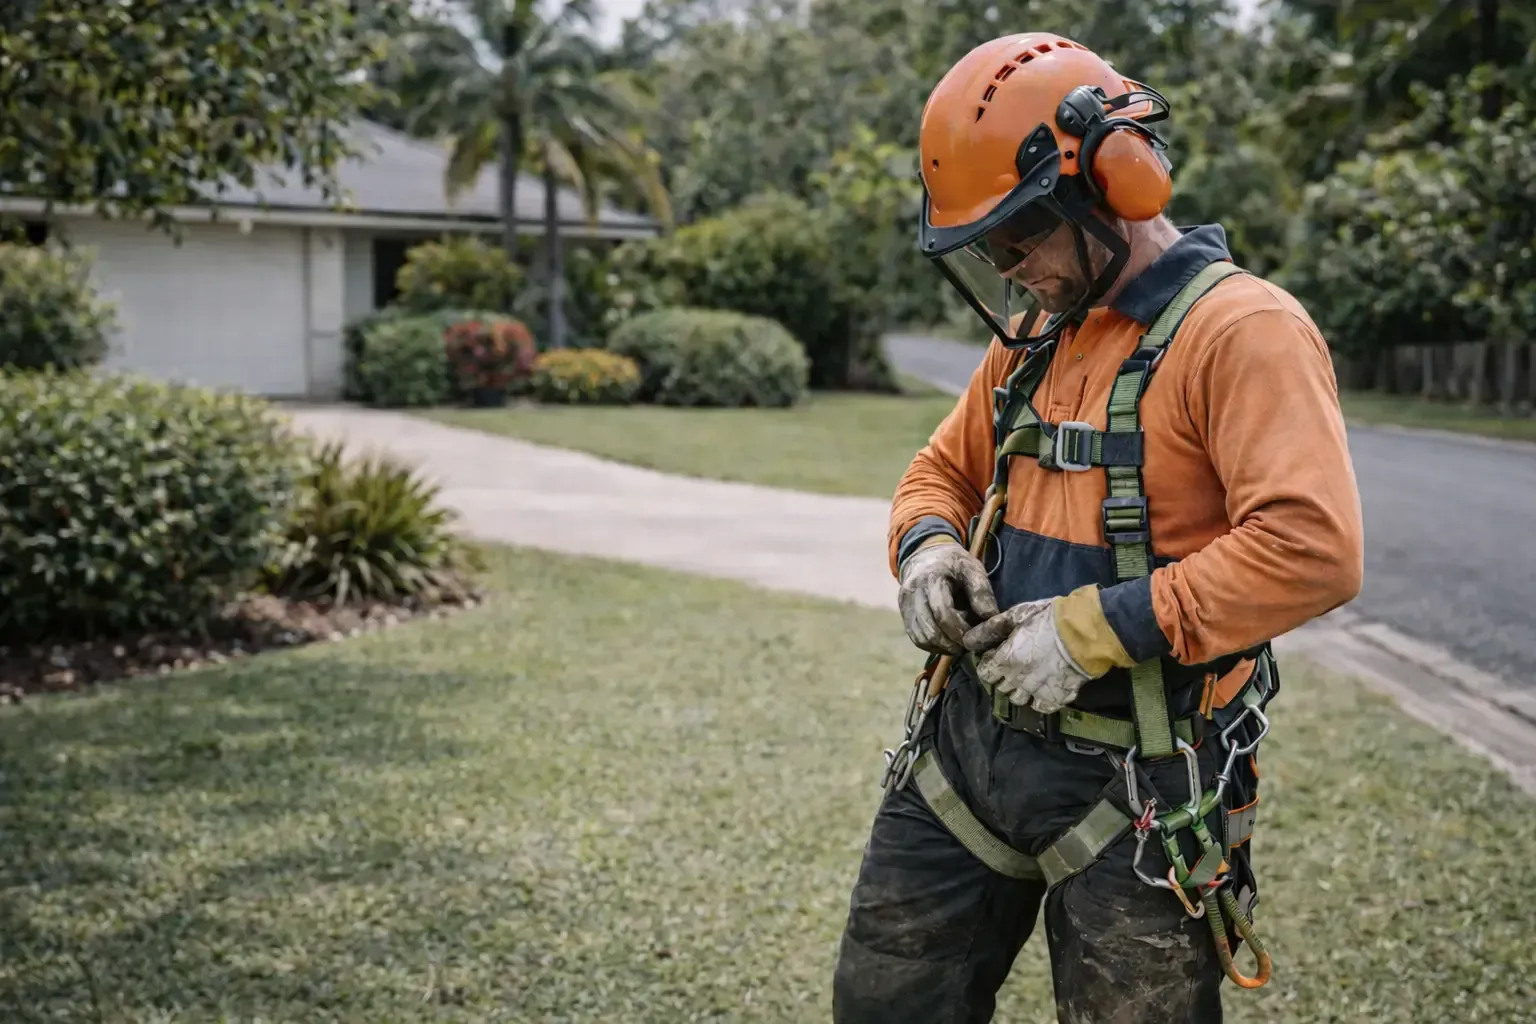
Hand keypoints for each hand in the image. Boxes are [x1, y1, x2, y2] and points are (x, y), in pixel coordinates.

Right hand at [897, 539, 999, 654]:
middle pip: (930, 630)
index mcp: (932, 577)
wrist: (926, 555)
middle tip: (969, 645)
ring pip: (921, 638)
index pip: (942, 612)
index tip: (975, 637)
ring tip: (959, 643)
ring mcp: (905, 604)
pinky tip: (947, 641)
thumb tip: (990, 618)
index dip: (959, 630)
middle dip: (952, 643)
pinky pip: (916, 638)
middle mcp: (913, 591)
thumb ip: (981, 591)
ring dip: (943, 646)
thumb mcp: (973, 569)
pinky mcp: (903, 614)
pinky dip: (933, 645)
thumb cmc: (954, 564)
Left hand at [961, 598, 1091, 713]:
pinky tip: (1044, 687)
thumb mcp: (1016, 616)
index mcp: (1004, 661)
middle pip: (1001, 687)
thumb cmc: (1048, 618)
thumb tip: (968, 641)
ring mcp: (1036, 692)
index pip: (985, 673)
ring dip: (1020, 689)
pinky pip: (1041, 707)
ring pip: (1018, 700)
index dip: (990, 663)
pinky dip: (1039, 700)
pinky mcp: (1056, 698)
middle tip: (1016, 663)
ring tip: (1031, 676)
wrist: (1084, 631)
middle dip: (1004, 676)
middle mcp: (1016, 681)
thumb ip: (990, 630)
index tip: (999, 655)